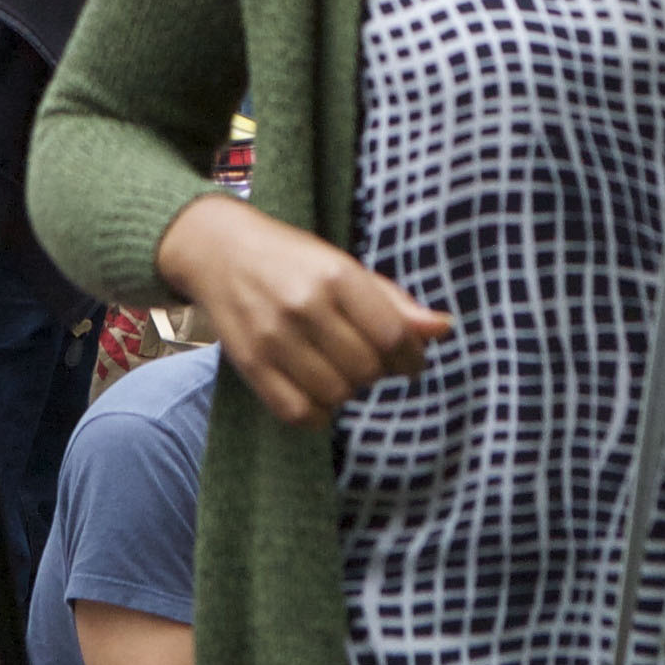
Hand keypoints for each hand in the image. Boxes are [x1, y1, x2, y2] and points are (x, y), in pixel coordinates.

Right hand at [156, 194, 449, 427]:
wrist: (220, 251)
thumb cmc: (293, 259)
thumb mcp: (345, 267)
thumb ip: (395, 302)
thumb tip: (444, 329)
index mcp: (335, 275)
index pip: (392, 335)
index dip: (411, 356)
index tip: (410, 359)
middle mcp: (304, 306)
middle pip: (366, 368)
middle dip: (378, 371)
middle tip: (369, 359)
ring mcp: (274, 338)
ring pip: (336, 393)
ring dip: (349, 389)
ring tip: (341, 369)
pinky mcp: (250, 365)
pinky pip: (298, 413)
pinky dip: (318, 412)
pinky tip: (318, 390)